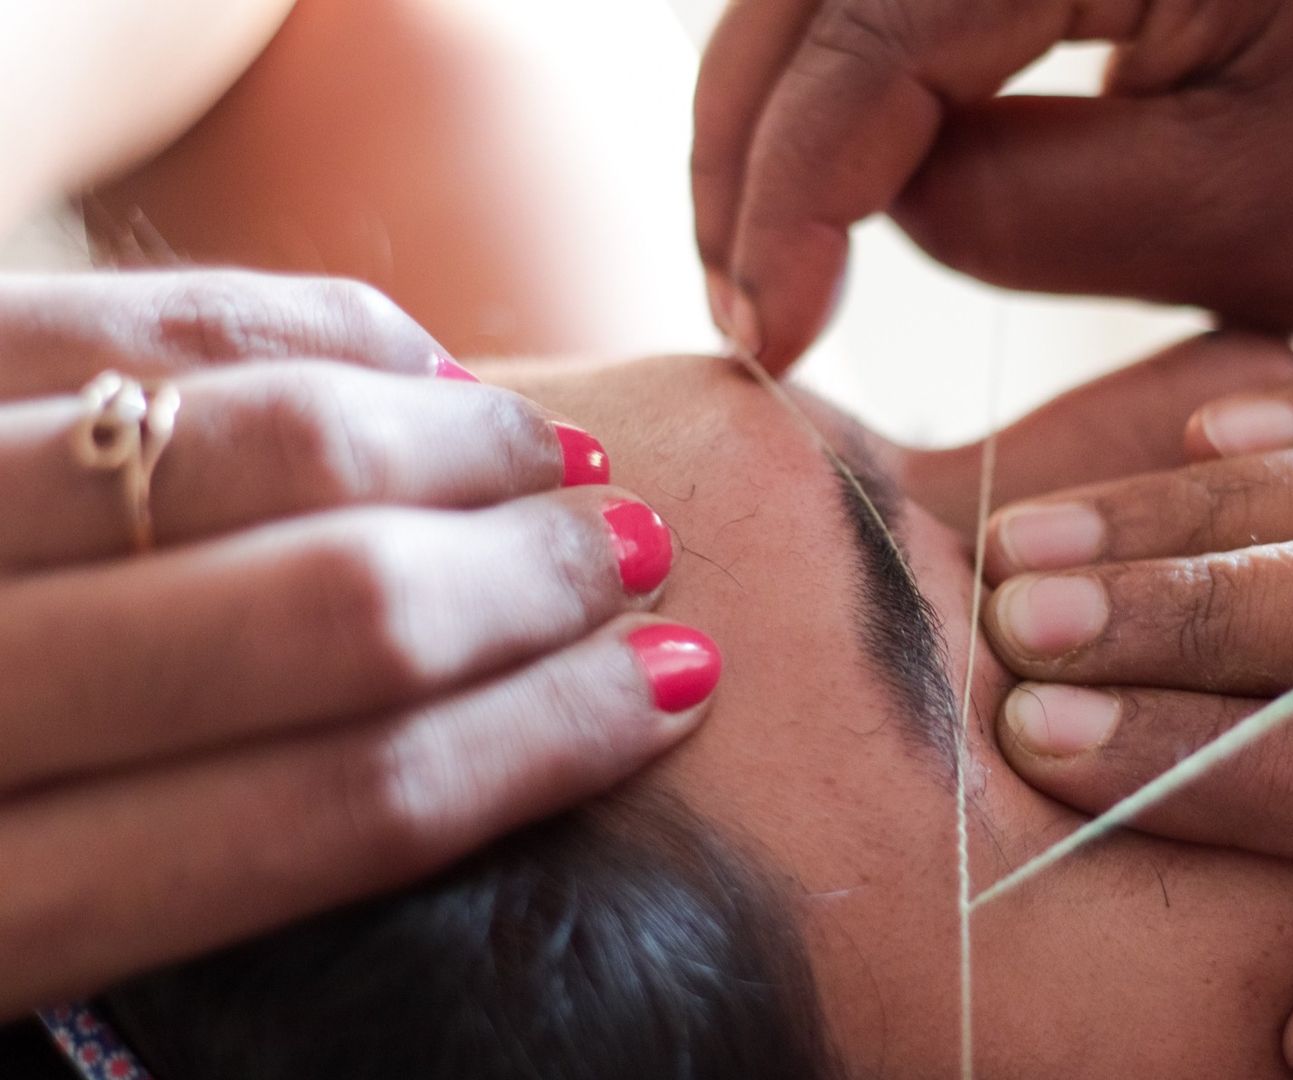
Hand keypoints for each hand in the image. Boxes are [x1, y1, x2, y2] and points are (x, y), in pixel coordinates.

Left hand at [0, 271, 714, 1016]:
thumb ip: (141, 915)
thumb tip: (417, 795)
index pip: (339, 807)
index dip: (545, 741)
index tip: (677, 689)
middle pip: (337, 619)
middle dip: (540, 588)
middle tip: (644, 561)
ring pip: (252, 447)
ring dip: (458, 450)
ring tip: (558, 465)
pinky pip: (131, 316)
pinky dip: (311, 329)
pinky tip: (417, 360)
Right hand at [693, 0, 1292, 369]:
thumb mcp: (1236, 217)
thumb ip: (1017, 205)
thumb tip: (861, 199)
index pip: (886, 29)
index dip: (793, 190)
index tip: (770, 342)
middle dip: (755, 145)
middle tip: (748, 316)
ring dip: (783, 116)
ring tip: (773, 271)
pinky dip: (851, 90)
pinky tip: (836, 193)